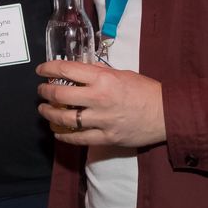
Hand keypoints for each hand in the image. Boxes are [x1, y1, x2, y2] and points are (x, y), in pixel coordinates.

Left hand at [36, 60, 166, 147]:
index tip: (41, 70)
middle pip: (60, 95)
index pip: (66, 70)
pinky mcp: (106, 138)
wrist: (166, 113)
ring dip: (50, 114)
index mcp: (103, 78)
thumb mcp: (121, 73)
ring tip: (44, 110)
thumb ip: (99, 73)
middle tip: (41, 91)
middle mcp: (99, 98)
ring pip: (65, 119)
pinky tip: (57, 132)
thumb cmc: (146, 90)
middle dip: (45, 92)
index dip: (48, 69)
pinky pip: (79, 138)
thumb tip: (79, 71)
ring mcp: (102, 120)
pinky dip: (64, 136)